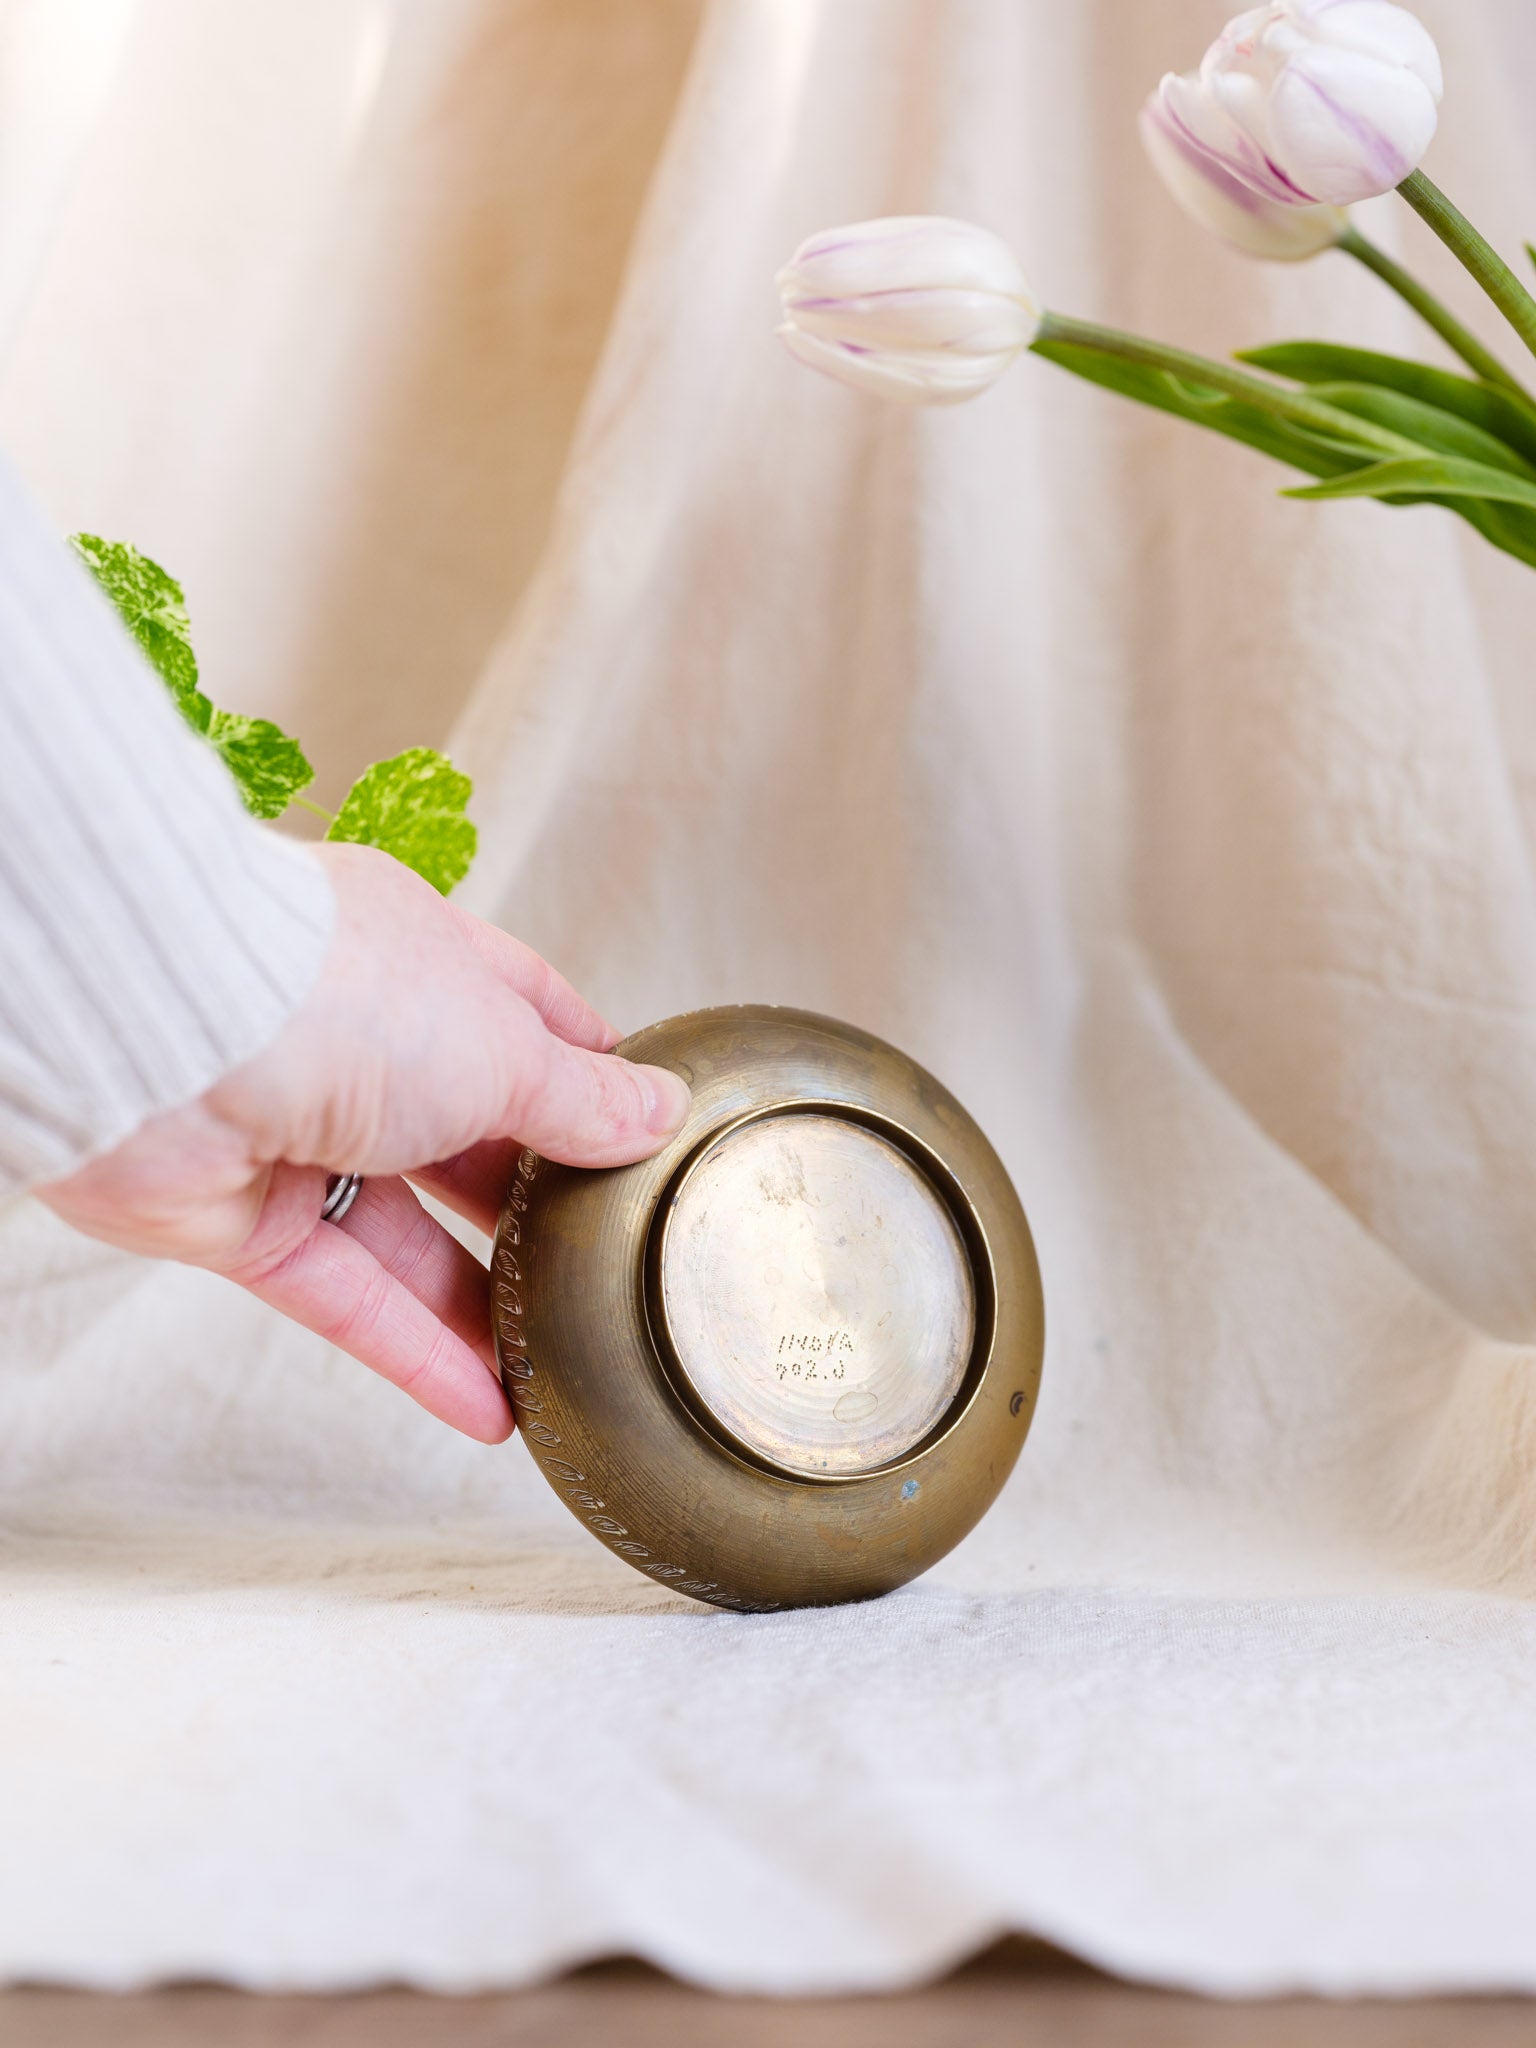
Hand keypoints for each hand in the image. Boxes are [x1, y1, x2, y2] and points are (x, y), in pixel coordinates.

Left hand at [35, 844, 690, 1442]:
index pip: (521, 1010)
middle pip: (465, 1133)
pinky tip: (491, 1406)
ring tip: (559, 1356)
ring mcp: (294, 1131)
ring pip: (406, 1231)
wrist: (163, 1040)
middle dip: (533, 1197)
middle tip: (605, 1254)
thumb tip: (655, 1116)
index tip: (641, 1128)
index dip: (584, 1069)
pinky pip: (346, 1296)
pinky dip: (416, 1351)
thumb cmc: (338, 996)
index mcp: (419, 958)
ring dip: (480, 1300)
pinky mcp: (242, 1221)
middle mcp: (353, 1039)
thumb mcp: (503, 1048)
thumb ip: (579, 1101)